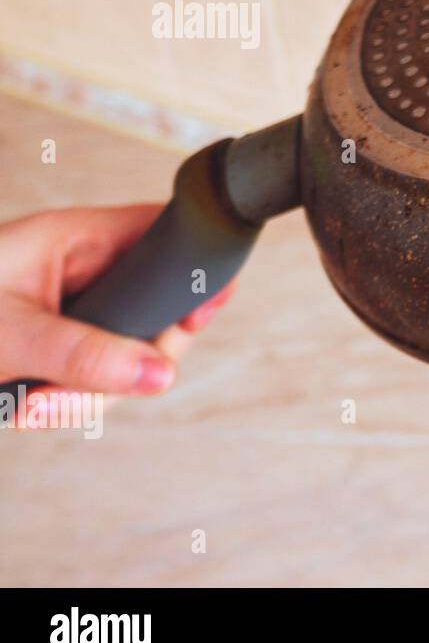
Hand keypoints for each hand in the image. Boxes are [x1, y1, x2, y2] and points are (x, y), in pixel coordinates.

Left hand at [0, 205, 233, 421]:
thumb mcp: (9, 335)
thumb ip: (84, 353)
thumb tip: (160, 376)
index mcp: (76, 241)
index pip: (165, 236)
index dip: (194, 273)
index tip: (196, 318)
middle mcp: (81, 272)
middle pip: (155, 312)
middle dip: (130, 362)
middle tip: (90, 389)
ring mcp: (70, 311)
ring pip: (123, 357)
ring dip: (85, 395)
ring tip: (32, 405)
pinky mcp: (55, 347)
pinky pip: (90, 378)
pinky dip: (62, 403)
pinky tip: (22, 406)